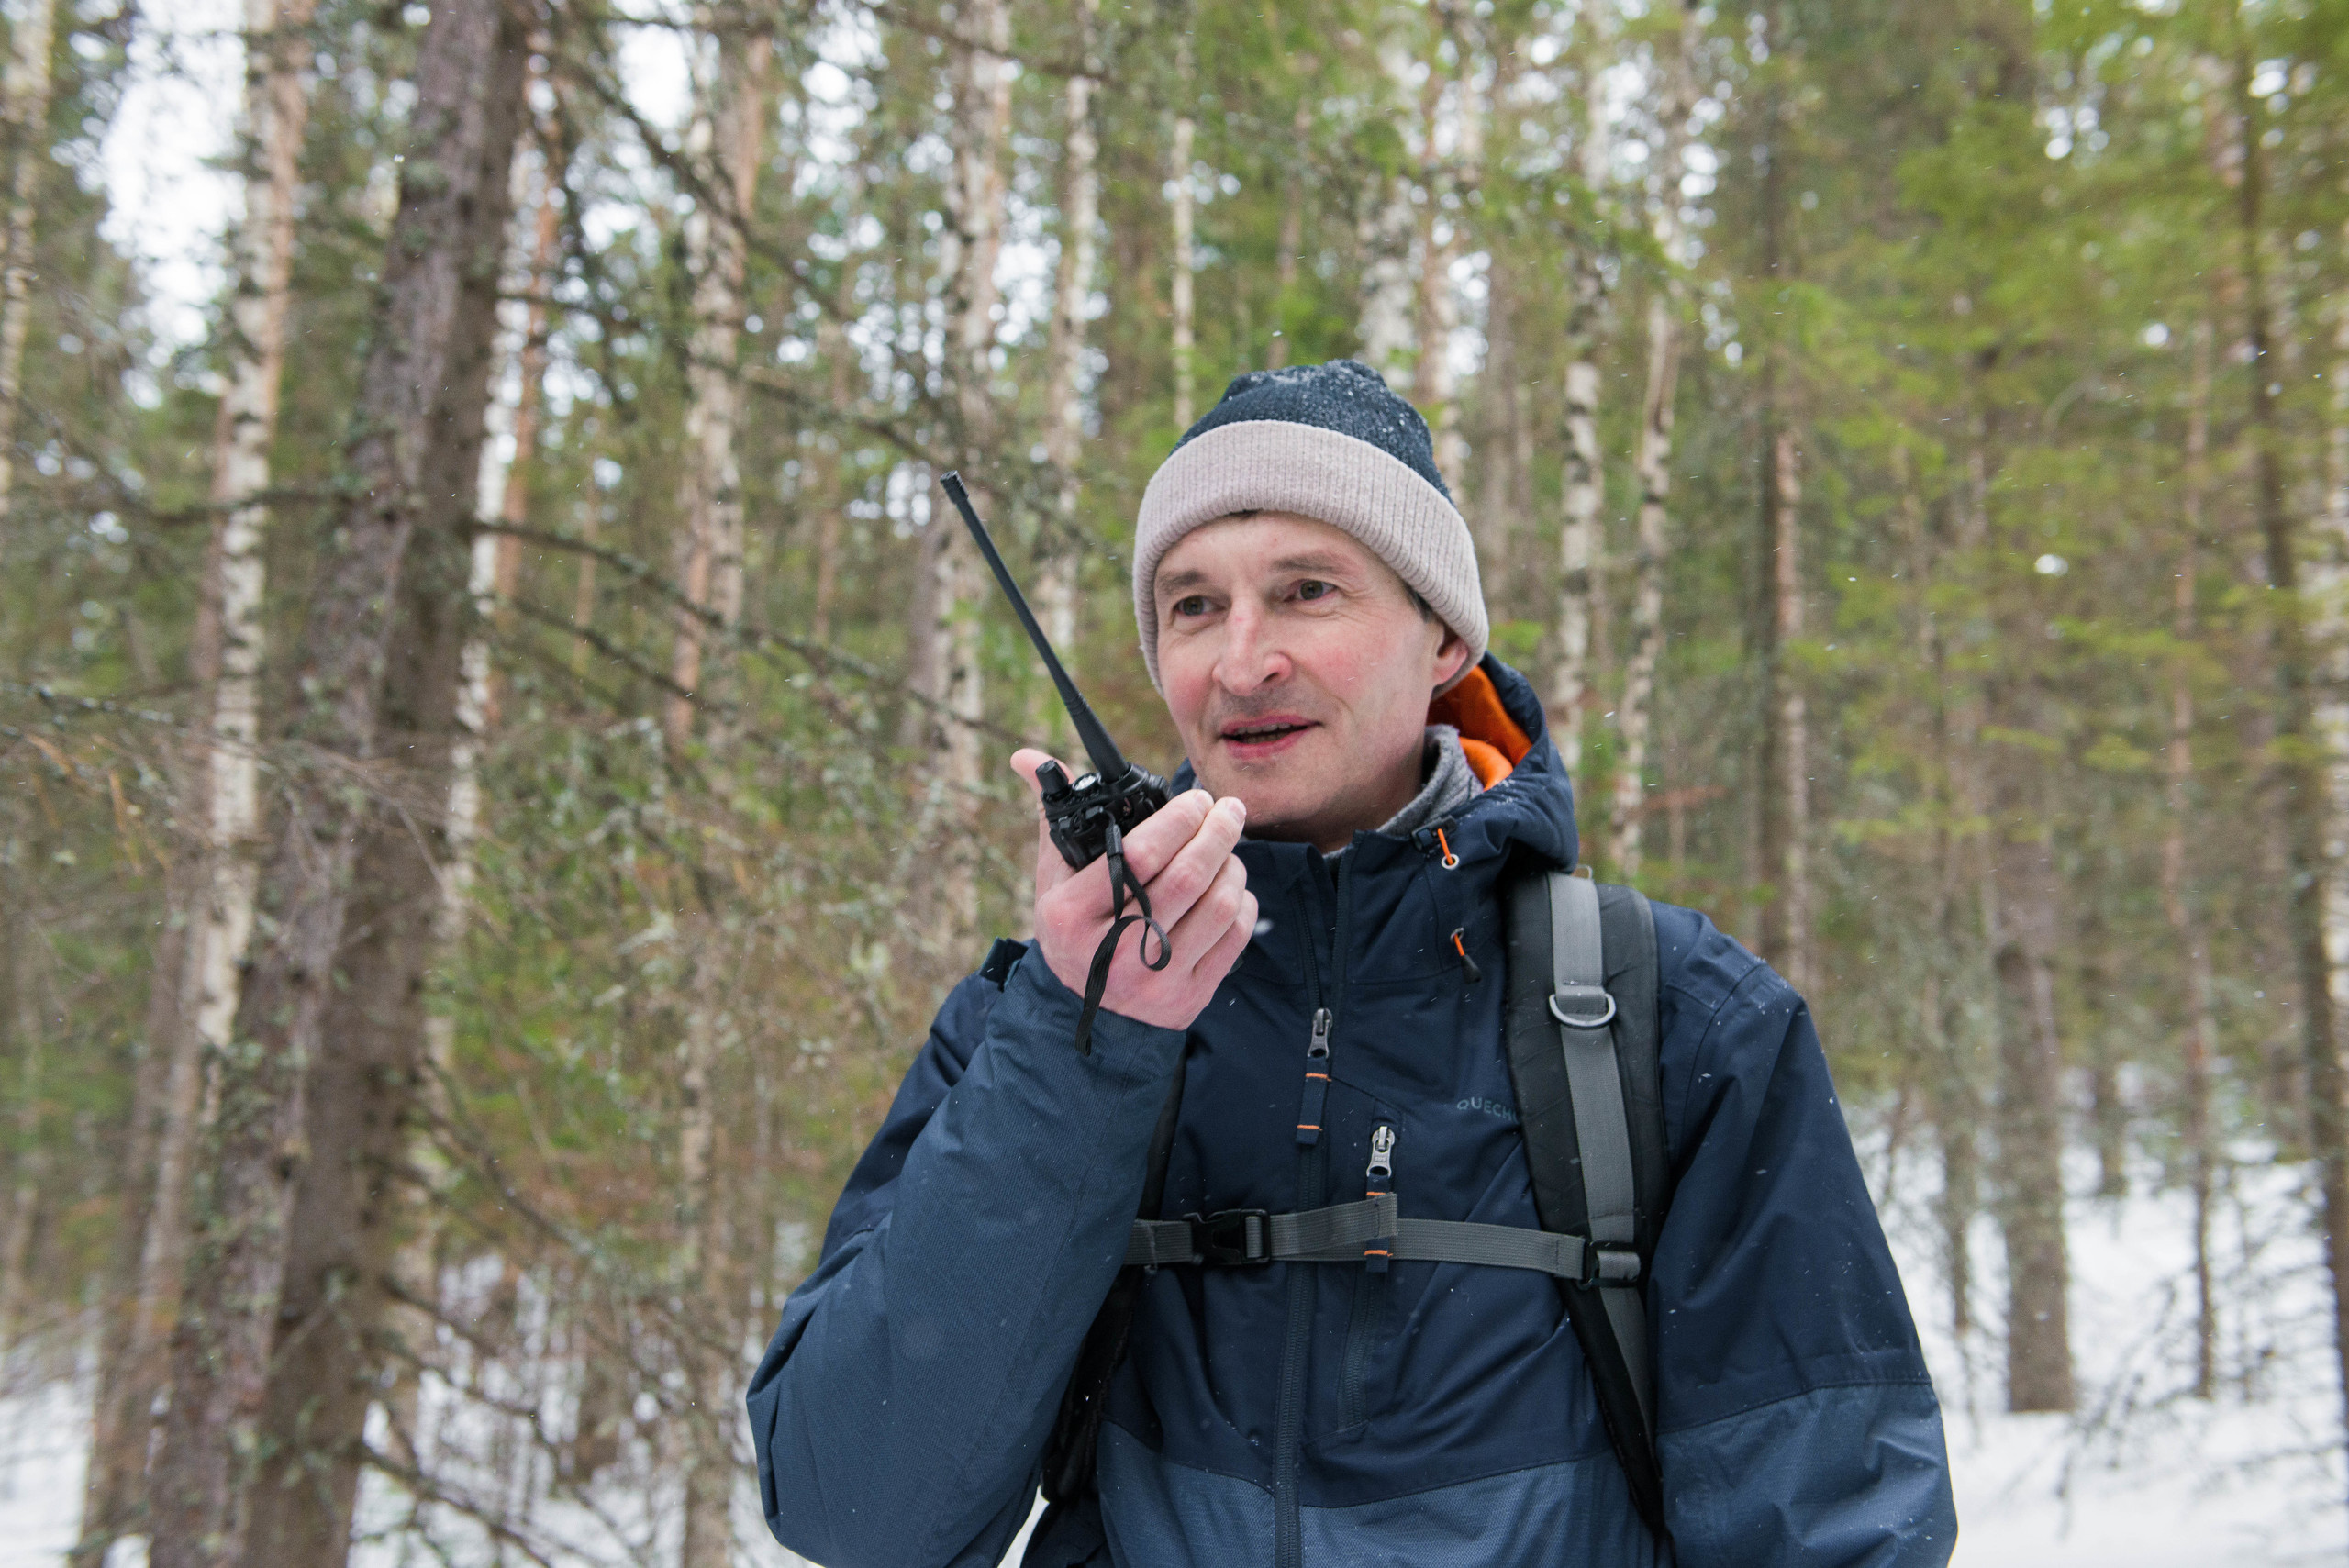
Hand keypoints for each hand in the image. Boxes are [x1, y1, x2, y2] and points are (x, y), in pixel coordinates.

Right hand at [1011, 749, 1256, 1033]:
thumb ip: (1053, 814)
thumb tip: (1027, 757)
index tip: (1196, 799)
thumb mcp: (1053, 877)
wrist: (1084, 1010)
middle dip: (1217, 832)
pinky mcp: (1188, 998)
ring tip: (1227, 846)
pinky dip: (1242, 901)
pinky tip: (1231, 886)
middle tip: (1227, 808)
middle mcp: (1112, 952)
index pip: (1138, 856)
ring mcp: (1154, 980)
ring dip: (1232, 864)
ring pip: (1218, 905)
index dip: (1178, 820)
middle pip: (1187, 878)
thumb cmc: (1073, 926)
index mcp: (1072, 915)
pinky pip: (1234, 936)